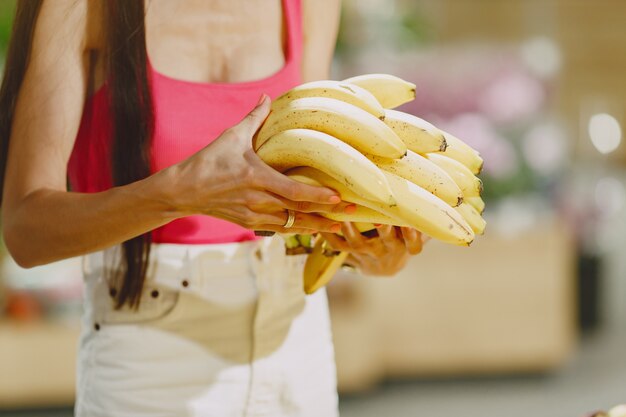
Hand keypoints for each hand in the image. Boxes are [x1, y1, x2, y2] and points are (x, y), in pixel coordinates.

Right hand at [160, 95, 351, 233]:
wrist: (183, 190)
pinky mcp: (248, 223)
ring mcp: (253, 215)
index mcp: (256, 178)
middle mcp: (257, 201)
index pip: (293, 192)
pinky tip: (311, 228)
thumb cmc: (208, 161)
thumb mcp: (231, 136)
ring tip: (338, 227)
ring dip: (315, 227)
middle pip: (298, 212)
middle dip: (326, 215)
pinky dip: (296, 229)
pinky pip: (278, 229)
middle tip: (351, 212)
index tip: (338, 197)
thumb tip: (268, 96)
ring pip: (291, 226)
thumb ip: (254, 118)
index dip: (317, 197)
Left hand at [321, 224, 425, 275]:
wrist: (384, 267)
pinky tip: (321, 222)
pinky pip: (338, 247)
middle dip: (384, 232)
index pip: (414, 245)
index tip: (411, 222)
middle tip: (380, 219)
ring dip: (351, 231)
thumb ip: (425, 217)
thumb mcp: (418, 232)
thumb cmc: (404, 238)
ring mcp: (368, 254)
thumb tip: (442, 193)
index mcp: (407, 246)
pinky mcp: (352, 255)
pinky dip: (329, 235)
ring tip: (344, 217)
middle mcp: (388, 251)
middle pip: (387, 243)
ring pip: (359, 244)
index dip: (413, 236)